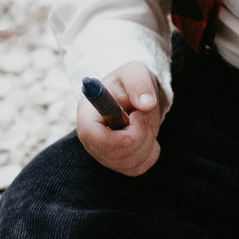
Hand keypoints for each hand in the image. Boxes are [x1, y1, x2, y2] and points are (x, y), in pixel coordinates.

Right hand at [77, 61, 164, 175]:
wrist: (135, 95)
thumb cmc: (130, 82)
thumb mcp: (134, 71)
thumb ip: (138, 82)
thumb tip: (146, 104)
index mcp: (87, 114)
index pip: (90, 136)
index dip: (111, 140)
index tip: (130, 136)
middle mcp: (91, 138)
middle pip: (112, 153)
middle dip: (138, 135)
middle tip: (142, 113)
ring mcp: (104, 154)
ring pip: (129, 162)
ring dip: (148, 140)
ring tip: (144, 119)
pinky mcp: (119, 164)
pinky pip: (139, 167)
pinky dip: (151, 151)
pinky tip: (147, 134)